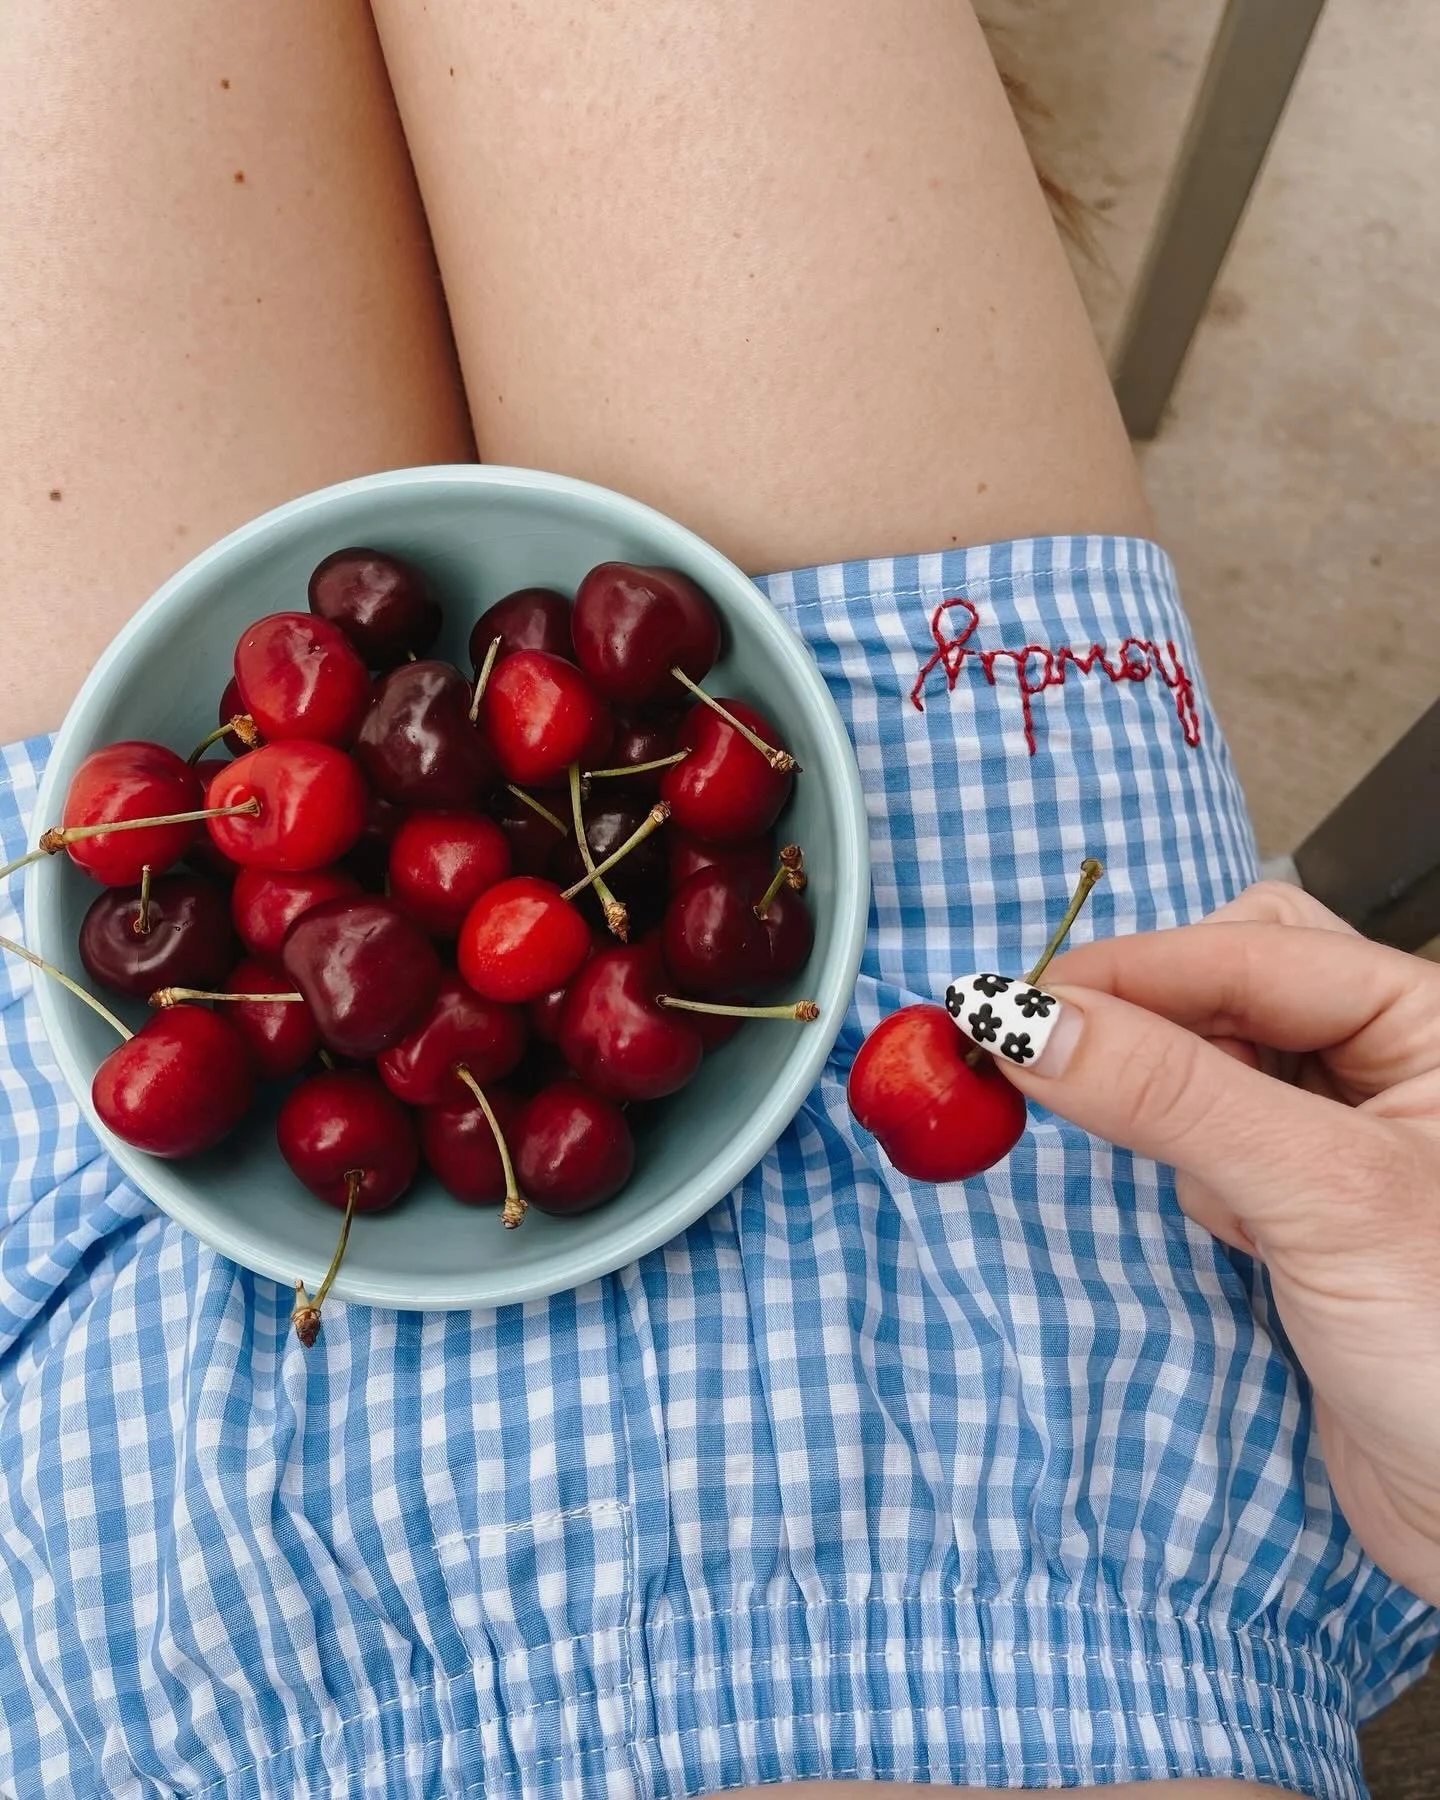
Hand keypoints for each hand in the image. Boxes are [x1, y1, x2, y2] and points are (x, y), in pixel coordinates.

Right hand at [1000, 881, 1439, 1603]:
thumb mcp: (1323, 1195)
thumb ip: (1173, 1095)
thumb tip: (1030, 1023)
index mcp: (1430, 1023)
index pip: (1254, 950)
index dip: (1132, 970)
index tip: (1015, 1003)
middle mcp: (1391, 1064)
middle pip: (1232, 978)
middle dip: (1149, 1014)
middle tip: (1056, 1051)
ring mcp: (1343, 1139)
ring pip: (1211, 1057)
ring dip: (1159, 1091)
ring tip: (1150, 1147)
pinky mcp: (1303, 1213)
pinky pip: (1209, 1140)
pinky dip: (1180, 1160)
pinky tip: (1214, 1220)